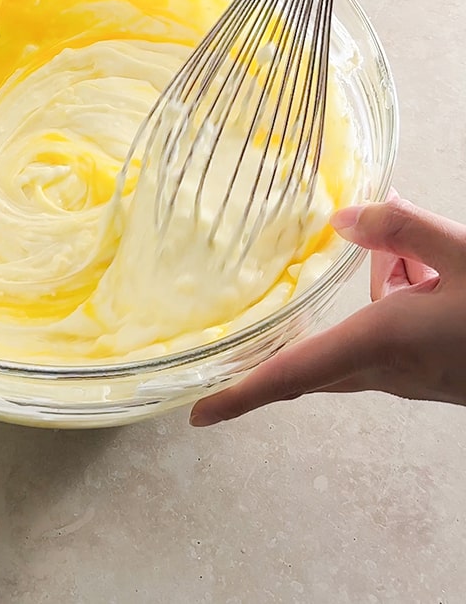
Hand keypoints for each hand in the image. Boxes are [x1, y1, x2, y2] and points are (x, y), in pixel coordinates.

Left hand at [189, 195, 465, 425]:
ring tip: (407, 252)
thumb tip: (341, 218)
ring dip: (369, 292)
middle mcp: (387, 369)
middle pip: (313, 353)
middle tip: (237, 322)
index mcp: (381, 343)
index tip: (198, 413)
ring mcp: (412, 376)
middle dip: (283, 334)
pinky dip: (399, 296)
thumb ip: (402, 230)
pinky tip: (424, 267)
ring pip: (358, 333)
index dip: (240, 395)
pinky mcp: (432, 371)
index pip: (293, 374)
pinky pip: (389, 333)